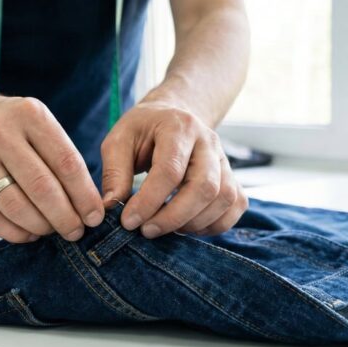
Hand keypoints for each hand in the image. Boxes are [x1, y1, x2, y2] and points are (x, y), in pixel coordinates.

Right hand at [0, 95, 104, 242]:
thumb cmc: (11, 127)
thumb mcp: (38, 125)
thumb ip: (61, 158)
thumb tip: (87, 207)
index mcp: (29, 115)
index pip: (66, 163)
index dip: (84, 196)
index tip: (95, 217)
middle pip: (41, 187)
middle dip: (64, 217)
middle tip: (76, 232)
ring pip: (14, 206)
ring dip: (40, 226)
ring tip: (51, 231)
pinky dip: (14, 232)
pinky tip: (28, 233)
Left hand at [100, 101, 247, 236]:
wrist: (172, 116)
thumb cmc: (142, 130)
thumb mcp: (118, 140)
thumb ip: (114, 172)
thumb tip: (112, 207)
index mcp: (179, 127)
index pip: (170, 170)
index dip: (149, 201)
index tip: (128, 221)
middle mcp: (209, 142)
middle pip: (205, 187)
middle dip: (174, 217)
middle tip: (146, 231)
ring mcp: (225, 159)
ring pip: (224, 199)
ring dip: (193, 223)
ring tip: (163, 228)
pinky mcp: (232, 177)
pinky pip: (235, 206)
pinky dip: (214, 225)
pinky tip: (186, 227)